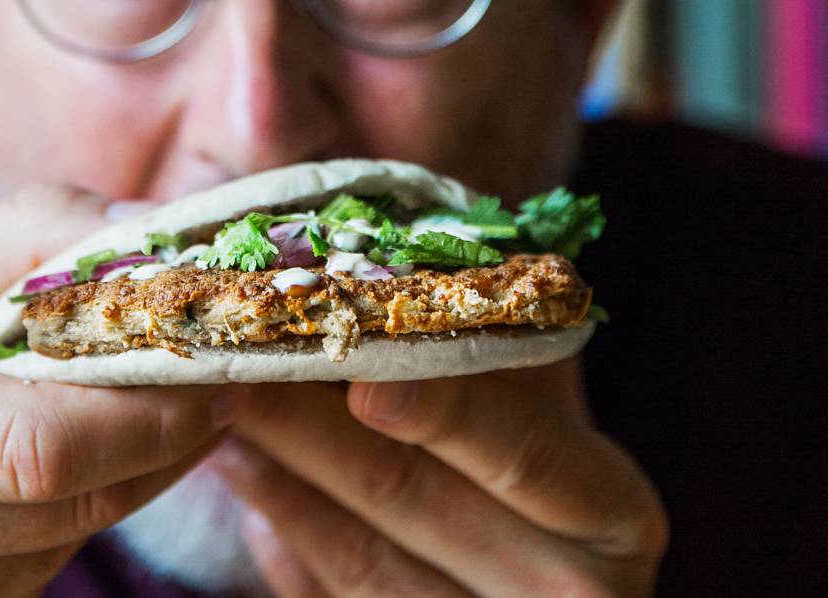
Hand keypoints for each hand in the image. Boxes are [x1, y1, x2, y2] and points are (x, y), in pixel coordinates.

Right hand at [0, 187, 247, 596]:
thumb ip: (22, 239)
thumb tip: (157, 233)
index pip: (47, 446)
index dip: (157, 415)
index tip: (221, 373)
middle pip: (72, 504)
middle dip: (165, 446)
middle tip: (213, 392)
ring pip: (62, 550)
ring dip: (120, 483)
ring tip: (124, 421)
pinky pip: (25, 584)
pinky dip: (62, 525)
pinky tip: (42, 480)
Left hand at [214, 361, 666, 596]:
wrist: (550, 586)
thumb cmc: (559, 478)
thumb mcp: (555, 414)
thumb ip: (507, 355)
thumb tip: (404, 262)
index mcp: (612, 514)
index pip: (526, 457)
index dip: (447, 412)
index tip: (363, 375)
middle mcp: (566, 590)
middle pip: (412, 498)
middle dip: (309, 423)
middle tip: (234, 360)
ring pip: (359, 557)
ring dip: (276, 474)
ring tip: (215, 409)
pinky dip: (284, 540)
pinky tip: (244, 477)